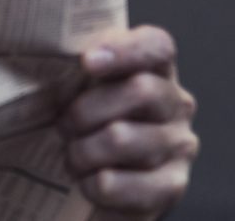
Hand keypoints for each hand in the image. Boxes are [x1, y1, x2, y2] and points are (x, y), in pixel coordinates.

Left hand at [59, 25, 198, 218]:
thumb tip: (54, 50)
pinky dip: (89, 183)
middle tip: (63, 125)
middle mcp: (176, 104)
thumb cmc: (86, 123)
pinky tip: (88, 181)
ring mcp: (180, 146)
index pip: (157, 46)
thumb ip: (76, 64)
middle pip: (141, 90)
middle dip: (86, 110)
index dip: (126, 49)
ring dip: (82, 150)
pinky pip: (116, 182)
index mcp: (155, 70)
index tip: (87, 61)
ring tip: (73, 156)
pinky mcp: (171, 187)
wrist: (97, 183)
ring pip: (121, 138)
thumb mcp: (78, 86)